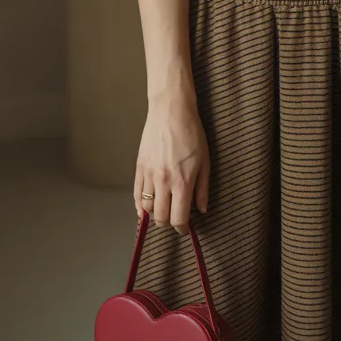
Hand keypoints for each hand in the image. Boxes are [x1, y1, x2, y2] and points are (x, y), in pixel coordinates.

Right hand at [134, 88, 210, 234]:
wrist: (170, 111)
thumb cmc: (192, 134)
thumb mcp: (205, 162)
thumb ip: (202, 189)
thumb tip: (201, 210)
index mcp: (182, 182)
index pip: (178, 218)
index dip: (182, 228)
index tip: (185, 229)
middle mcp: (163, 182)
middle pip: (160, 217)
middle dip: (168, 223)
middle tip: (175, 220)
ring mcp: (148, 175)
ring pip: (147, 207)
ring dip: (155, 214)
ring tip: (163, 211)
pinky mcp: (139, 167)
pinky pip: (136, 194)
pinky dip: (139, 205)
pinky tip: (144, 210)